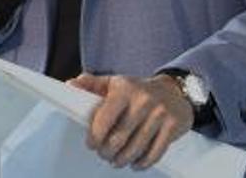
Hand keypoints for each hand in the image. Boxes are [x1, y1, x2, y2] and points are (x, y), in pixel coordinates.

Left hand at [69, 73, 192, 169]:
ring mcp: (159, 114)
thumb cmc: (138, 89)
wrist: (175, 91)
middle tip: (103, 154)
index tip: (91, 144)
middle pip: (120, 137)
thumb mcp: (115, 82)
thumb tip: (71, 84)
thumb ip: (92, 84)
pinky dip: (143, 163)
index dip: (95, 136)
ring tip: (116, 161)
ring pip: (136, 147)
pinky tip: (135, 163)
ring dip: (123, 160)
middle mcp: (142, 100)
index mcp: (124, 89)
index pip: (105, 117)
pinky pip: (155, 152)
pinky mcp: (172, 127)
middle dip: (107, 151)